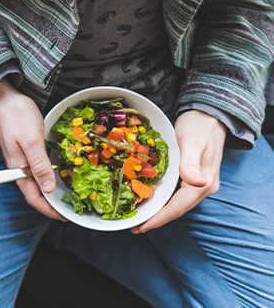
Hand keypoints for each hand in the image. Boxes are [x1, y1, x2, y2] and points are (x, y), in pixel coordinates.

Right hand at [0, 79, 65, 220]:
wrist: (2, 97)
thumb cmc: (16, 116)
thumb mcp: (31, 141)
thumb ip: (39, 166)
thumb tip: (49, 190)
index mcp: (18, 169)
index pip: (33, 198)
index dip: (49, 210)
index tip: (65, 216)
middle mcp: (18, 168)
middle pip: (35, 192)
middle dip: (52, 203)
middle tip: (71, 207)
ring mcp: (21, 159)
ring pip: (37, 181)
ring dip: (51, 189)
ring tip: (68, 193)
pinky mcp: (24, 150)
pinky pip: (37, 168)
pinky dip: (49, 174)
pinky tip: (59, 171)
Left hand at [131, 110, 225, 233]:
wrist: (209, 115)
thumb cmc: (199, 126)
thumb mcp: (192, 142)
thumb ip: (190, 163)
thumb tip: (197, 184)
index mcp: (203, 183)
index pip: (178, 208)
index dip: (158, 219)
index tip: (140, 227)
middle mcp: (202, 187)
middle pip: (176, 209)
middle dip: (155, 219)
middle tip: (133, 226)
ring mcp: (198, 183)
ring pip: (175, 203)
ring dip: (157, 211)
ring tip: (137, 217)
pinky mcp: (191, 177)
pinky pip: (175, 194)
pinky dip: (161, 200)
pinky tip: (148, 200)